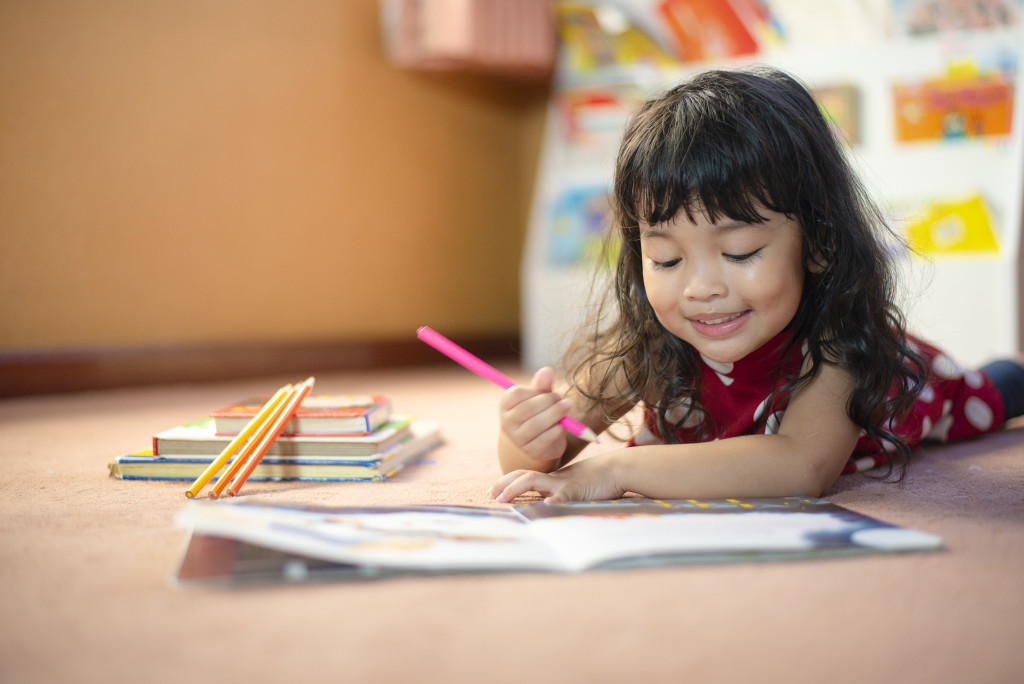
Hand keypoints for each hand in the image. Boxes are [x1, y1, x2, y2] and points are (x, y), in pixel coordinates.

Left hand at [489, 452, 625, 502]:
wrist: (618, 468)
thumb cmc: (598, 479)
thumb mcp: (575, 486)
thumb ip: (560, 493)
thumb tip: (547, 503)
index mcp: (553, 479)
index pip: (524, 475)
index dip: (508, 481)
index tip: (494, 490)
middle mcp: (554, 479)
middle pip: (523, 476)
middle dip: (505, 484)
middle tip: (492, 495)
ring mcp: (564, 483)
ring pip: (535, 480)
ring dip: (516, 489)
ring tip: (504, 498)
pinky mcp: (578, 490)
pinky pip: (563, 495)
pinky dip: (553, 500)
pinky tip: (545, 506)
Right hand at [498, 367, 570, 469]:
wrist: (537, 444)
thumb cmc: (538, 414)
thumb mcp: (539, 398)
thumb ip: (542, 385)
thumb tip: (546, 371)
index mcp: (505, 405)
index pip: (516, 394)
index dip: (535, 392)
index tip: (550, 392)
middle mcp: (507, 423)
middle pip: (527, 409)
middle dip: (549, 402)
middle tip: (563, 400)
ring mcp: (518, 439)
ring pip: (536, 424)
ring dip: (556, 414)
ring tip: (566, 407)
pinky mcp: (532, 451)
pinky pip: (545, 439)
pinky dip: (557, 429)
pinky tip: (562, 425)